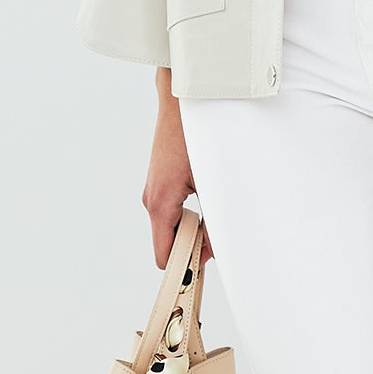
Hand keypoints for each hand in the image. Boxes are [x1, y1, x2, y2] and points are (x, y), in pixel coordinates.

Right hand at [143, 92, 214, 270]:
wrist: (184, 100)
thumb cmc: (197, 134)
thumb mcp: (212, 182)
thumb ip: (214, 222)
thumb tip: (212, 251)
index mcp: (160, 203)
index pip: (164, 256)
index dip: (183, 268)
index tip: (203, 273)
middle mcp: (152, 199)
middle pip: (169, 242)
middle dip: (193, 246)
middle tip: (220, 239)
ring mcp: (155, 189)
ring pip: (173, 225)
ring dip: (194, 226)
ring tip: (217, 210)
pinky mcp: (162, 180)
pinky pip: (174, 209)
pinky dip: (191, 211)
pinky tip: (209, 195)